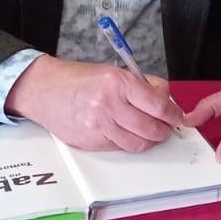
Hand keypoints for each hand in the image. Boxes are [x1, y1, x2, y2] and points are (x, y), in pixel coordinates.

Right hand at [5, 57, 181, 151]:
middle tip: (165, 126)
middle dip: (163, 130)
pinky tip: (124, 132)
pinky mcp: (91, 142)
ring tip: (147, 131)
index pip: (158, 106)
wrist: (43, 90)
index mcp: (118, 83)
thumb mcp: (113, 71)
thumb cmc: (77, 79)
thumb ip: (141, 85)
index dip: (173, 114)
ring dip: (148, 140)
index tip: (177, 116)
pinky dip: (127, 142)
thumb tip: (166, 100)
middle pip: (152, 129)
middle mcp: (108, 105)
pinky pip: (119, 148)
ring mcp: (98, 126)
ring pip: (138, 144)